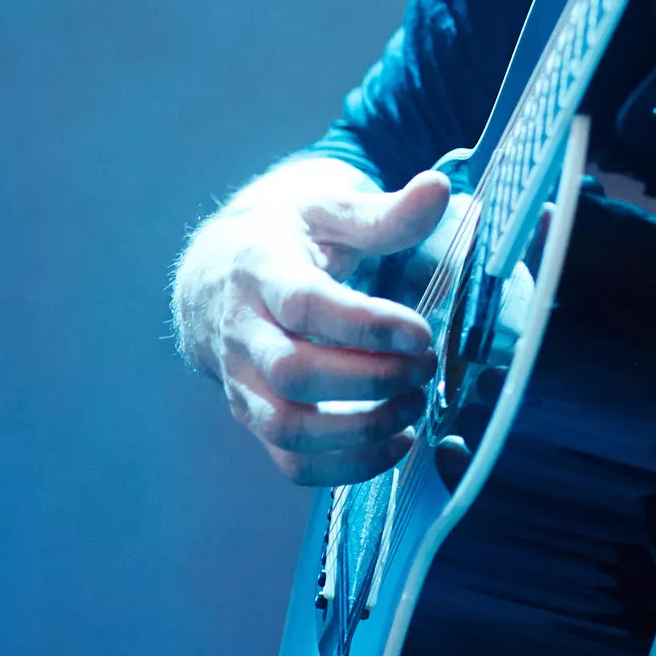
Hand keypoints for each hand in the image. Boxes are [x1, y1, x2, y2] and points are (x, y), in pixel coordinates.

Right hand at [175, 164, 448, 486]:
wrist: (217, 274)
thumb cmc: (287, 237)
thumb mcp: (329, 211)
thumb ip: (384, 212)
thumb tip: (438, 188)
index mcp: (261, 269)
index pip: (306, 304)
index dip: (366, 325)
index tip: (423, 333)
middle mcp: (243, 331)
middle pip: (294, 373)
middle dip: (370, 380)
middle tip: (426, 366)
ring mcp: (243, 382)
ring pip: (289, 428)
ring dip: (360, 430)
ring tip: (415, 407)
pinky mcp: (254, 419)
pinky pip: (291, 463)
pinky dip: (346, 467)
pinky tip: (395, 443)